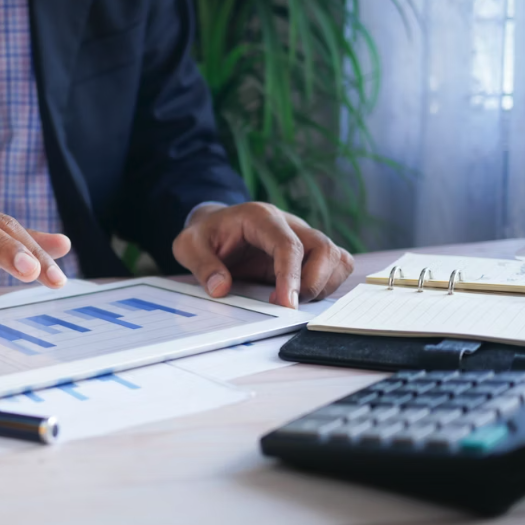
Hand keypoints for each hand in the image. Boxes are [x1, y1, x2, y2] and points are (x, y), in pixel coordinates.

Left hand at [172, 202, 353, 308]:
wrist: (214, 226)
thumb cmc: (205, 235)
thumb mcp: (188, 246)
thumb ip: (203, 265)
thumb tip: (221, 289)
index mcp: (261, 218)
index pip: (289, 245)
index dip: (291, 276)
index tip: (286, 304)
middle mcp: (289, 224)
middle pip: (324, 249)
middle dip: (312, 283)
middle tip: (286, 306)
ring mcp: (303, 237)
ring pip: (336, 258)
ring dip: (323, 285)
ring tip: (292, 300)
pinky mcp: (308, 253)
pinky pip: (336, 265)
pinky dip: (327, 284)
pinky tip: (301, 295)